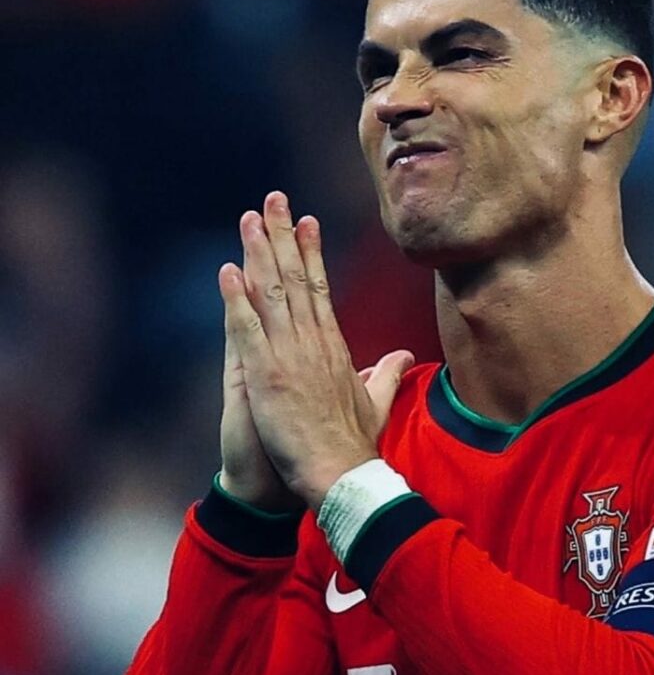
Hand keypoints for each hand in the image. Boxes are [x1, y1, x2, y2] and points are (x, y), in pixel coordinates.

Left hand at [219, 191, 413, 510]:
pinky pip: (248, 329)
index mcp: (334, 347)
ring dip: (259, 254)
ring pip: (273, 294)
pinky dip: (236, 300)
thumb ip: (387, 374)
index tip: (305, 221)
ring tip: (249, 218)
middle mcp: (312, 343)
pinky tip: (228, 271)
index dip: (311, 252)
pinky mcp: (266, 375)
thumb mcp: (375, 402)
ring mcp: (289, 356)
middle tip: (274, 199)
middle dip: (283, 235)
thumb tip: (404, 356)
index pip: (320, 289)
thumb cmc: (355, 445)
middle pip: (297, 278)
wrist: (341, 475)